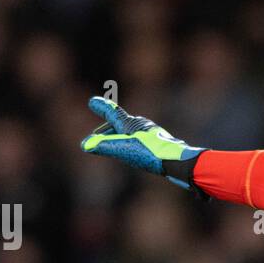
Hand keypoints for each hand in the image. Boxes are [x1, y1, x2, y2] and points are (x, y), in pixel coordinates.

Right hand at [80, 96, 204, 190]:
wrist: (179, 161)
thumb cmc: (151, 153)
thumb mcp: (124, 149)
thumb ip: (104, 145)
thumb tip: (85, 145)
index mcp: (131, 124)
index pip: (112, 114)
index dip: (102, 108)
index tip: (92, 101)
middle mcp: (142, 125)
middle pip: (120, 124)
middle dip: (107, 130)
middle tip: (97, 137)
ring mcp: (152, 134)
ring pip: (131, 132)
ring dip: (119, 136)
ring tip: (114, 145)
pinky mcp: (160, 144)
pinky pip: (140, 140)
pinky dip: (131, 143)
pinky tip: (137, 152)